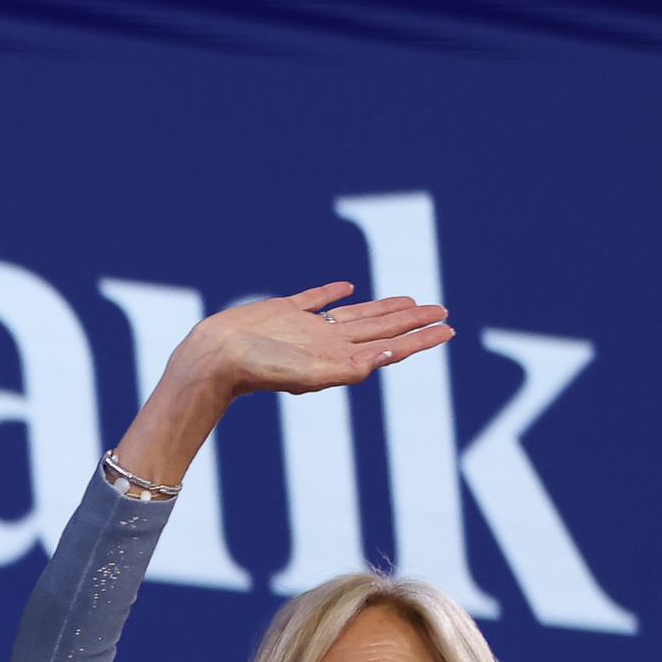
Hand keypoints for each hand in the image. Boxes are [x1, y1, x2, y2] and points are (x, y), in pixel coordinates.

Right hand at [112, 283, 453, 490]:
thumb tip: (388, 357)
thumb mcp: (307, 374)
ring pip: (356, 314)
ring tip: (409, 301)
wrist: (212, 359)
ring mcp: (305, 328)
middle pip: (380, 329)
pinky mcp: (282, 312)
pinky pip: (316, 299)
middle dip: (412, 321)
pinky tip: (346, 287)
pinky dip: (333, 292)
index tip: (449, 329)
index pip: (390, 346)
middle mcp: (327, 343)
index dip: (421, 338)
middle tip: (443, 310)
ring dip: (383, 309)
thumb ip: (348, 369)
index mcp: (337, 358)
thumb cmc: (255, 370)